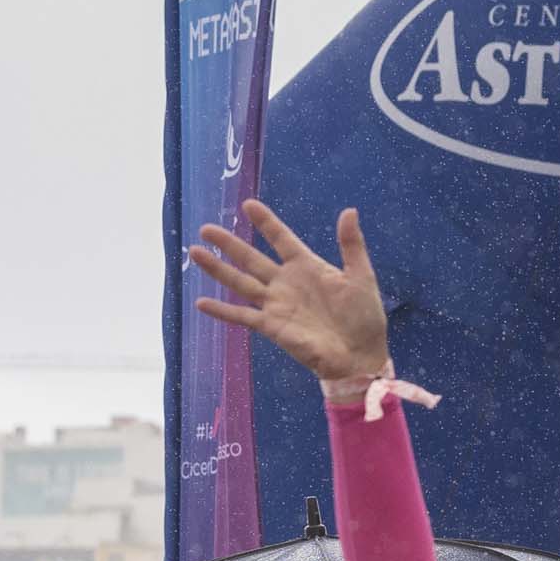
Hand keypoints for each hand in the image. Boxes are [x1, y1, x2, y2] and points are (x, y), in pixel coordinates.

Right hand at [187, 198, 392, 392]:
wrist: (361, 355)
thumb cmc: (365, 318)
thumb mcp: (361, 276)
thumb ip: (352, 245)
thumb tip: (350, 211)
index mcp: (308, 267)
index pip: (281, 239)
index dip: (266, 223)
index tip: (248, 205)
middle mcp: (286, 282)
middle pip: (251, 258)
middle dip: (229, 243)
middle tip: (206, 228)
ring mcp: (276, 304)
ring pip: (240, 282)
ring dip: (217, 268)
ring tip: (195, 252)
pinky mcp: (271, 326)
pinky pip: (242, 316)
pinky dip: (222, 310)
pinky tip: (200, 302)